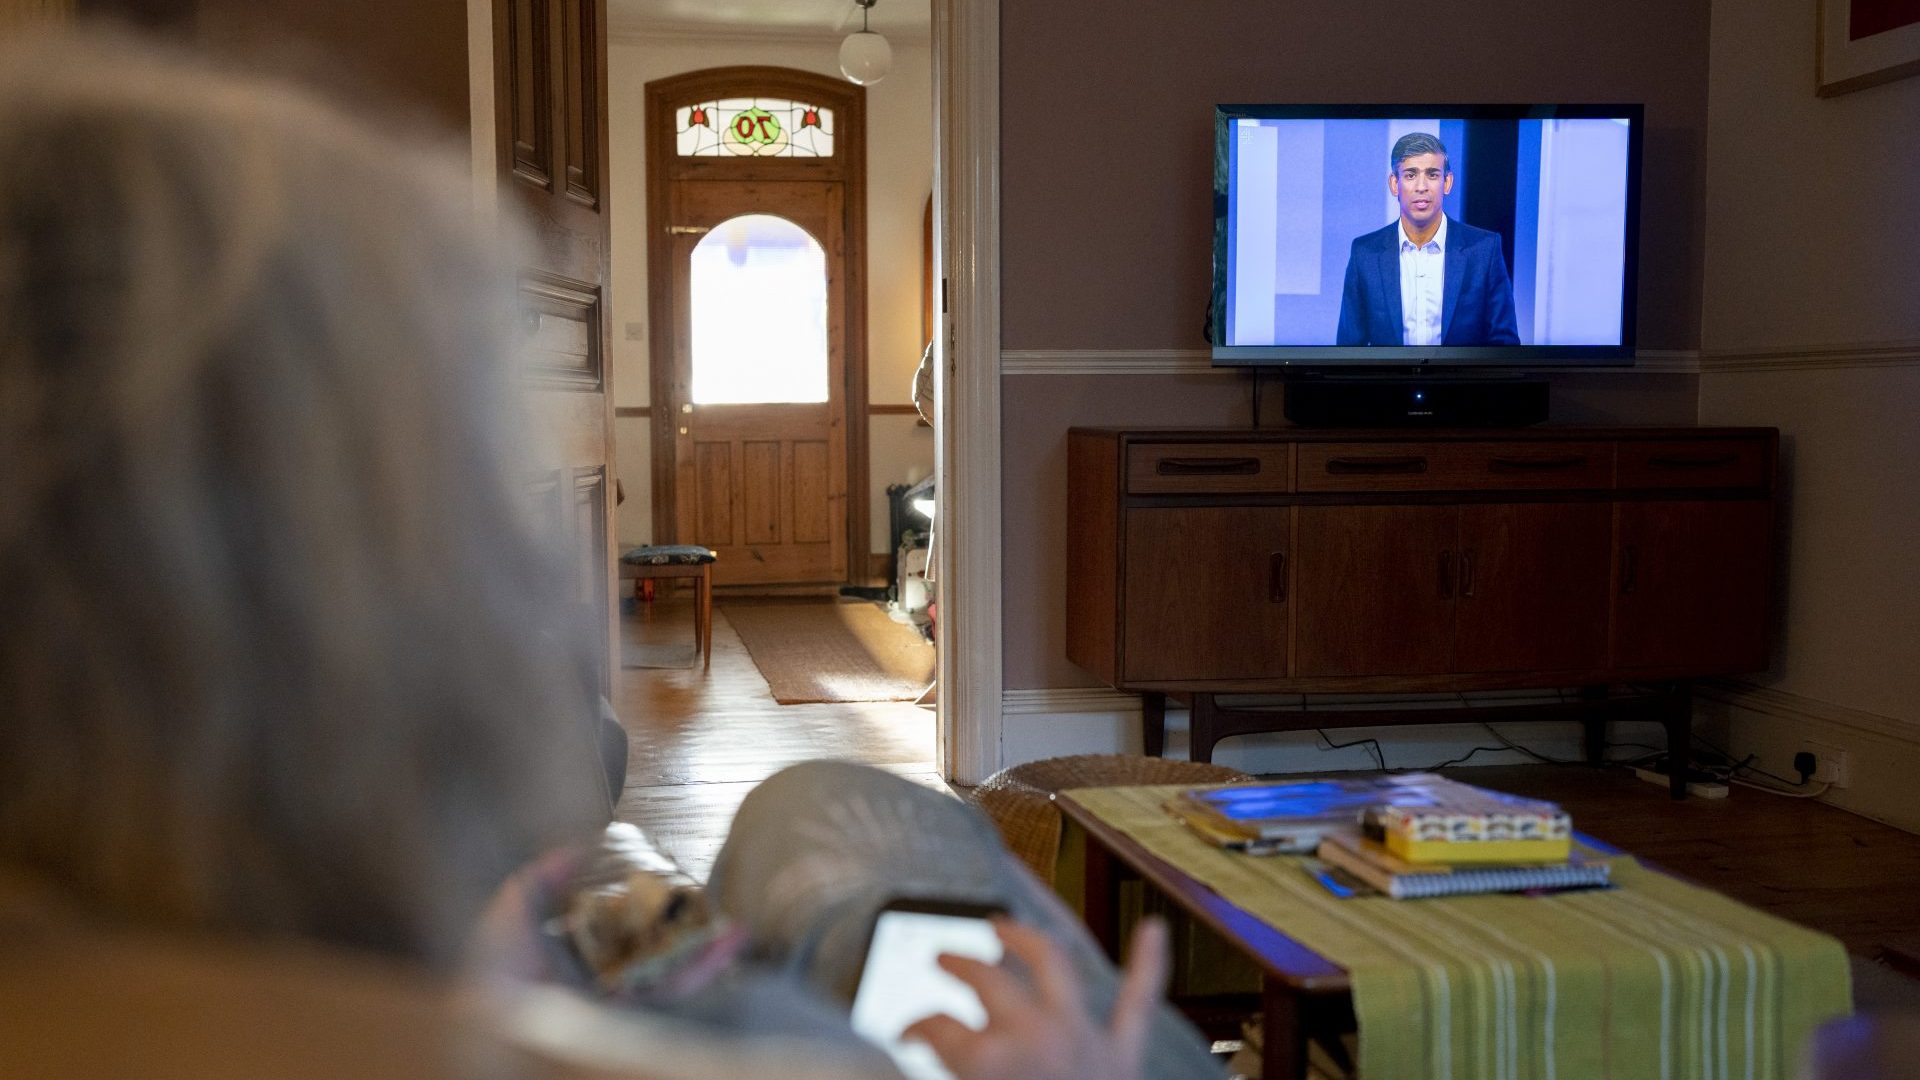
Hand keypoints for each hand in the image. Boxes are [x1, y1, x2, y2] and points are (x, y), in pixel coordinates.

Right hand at [903, 916, 1169, 1079]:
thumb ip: (954, 1072)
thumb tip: (933, 1055)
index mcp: (987, 1063)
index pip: (935, 1028)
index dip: (914, 1027)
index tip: (906, 1033)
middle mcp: (1035, 1035)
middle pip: (988, 980)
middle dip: (960, 962)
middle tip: (945, 956)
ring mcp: (1083, 1037)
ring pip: (1053, 963)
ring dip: (1027, 938)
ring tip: (1006, 925)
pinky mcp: (1123, 1056)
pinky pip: (1139, 1001)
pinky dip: (1149, 962)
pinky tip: (1154, 929)